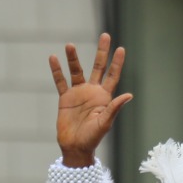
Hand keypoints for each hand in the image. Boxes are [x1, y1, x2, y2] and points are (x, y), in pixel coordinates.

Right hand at [51, 34, 131, 166]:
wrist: (75, 148)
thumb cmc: (92, 138)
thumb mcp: (104, 123)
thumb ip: (114, 108)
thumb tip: (129, 95)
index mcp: (104, 97)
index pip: (112, 76)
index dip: (117, 63)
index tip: (121, 48)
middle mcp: (92, 92)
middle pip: (98, 67)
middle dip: (102, 52)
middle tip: (105, 35)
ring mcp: (78, 94)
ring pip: (76, 71)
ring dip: (73, 58)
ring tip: (69, 45)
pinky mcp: (65, 99)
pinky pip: (60, 82)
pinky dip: (56, 71)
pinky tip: (53, 58)